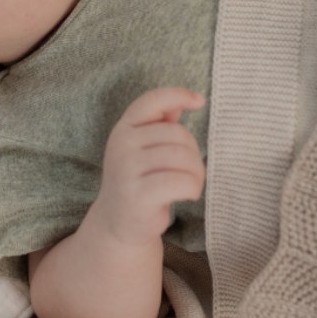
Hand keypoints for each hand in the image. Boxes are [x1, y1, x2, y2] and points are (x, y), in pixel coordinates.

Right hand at [88, 87, 205, 247]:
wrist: (117, 222)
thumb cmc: (138, 180)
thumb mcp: (144, 148)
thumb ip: (160, 124)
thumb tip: (182, 102)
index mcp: (124, 129)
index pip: (151, 102)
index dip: (177, 95)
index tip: (199, 101)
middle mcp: (121, 144)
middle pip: (178, 135)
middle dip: (194, 154)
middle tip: (190, 172)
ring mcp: (127, 169)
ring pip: (183, 159)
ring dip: (197, 174)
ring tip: (190, 184)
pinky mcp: (138, 195)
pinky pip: (182, 182)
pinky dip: (193, 189)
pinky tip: (187, 195)